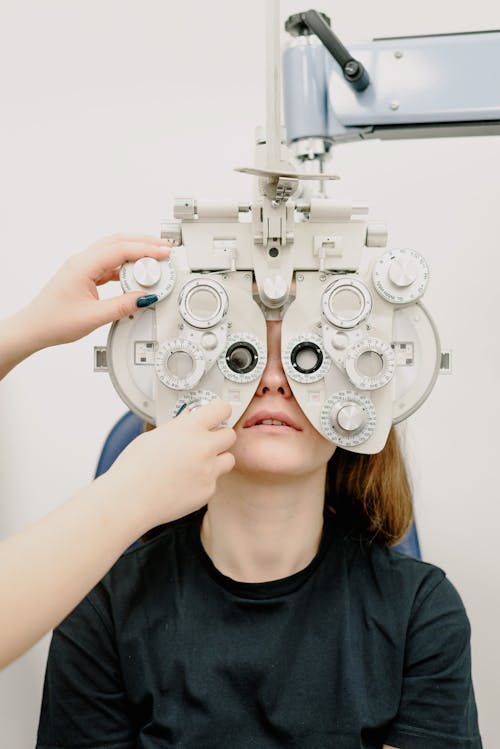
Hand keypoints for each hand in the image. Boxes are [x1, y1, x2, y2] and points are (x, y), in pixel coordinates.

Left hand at [18, 233, 170, 349]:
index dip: (146, 250)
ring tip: (155, 258)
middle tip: (165, 248)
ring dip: (135, 251)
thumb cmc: (53, 321)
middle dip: (144, 242)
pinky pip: (109, 263)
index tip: (164, 253)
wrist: (34, 328)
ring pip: (114, 249)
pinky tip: (136, 273)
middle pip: (118, 241)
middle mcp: (82, 261)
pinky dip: (126, 264)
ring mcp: (83, 266)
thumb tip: (144, 297)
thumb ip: (122, 306)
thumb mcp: (94, 317)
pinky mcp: (84, 274)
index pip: (120, 250)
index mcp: (82, 266)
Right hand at [102, 400, 236, 531]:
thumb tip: (190, 417)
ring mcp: (208, 471)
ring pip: (228, 459)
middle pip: (230, 434)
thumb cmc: (134, 468)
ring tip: (196, 464)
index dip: (220, 411)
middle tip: (206, 442)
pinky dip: (204, 481)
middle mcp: (203, 447)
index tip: (217, 415)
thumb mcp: (154, 436)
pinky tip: (185, 483)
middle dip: (220, 437)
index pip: (222, 408)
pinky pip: (214, 481)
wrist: (129, 500)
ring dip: (217, 459)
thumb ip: (178, 426)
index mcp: (189, 428)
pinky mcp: (208, 491)